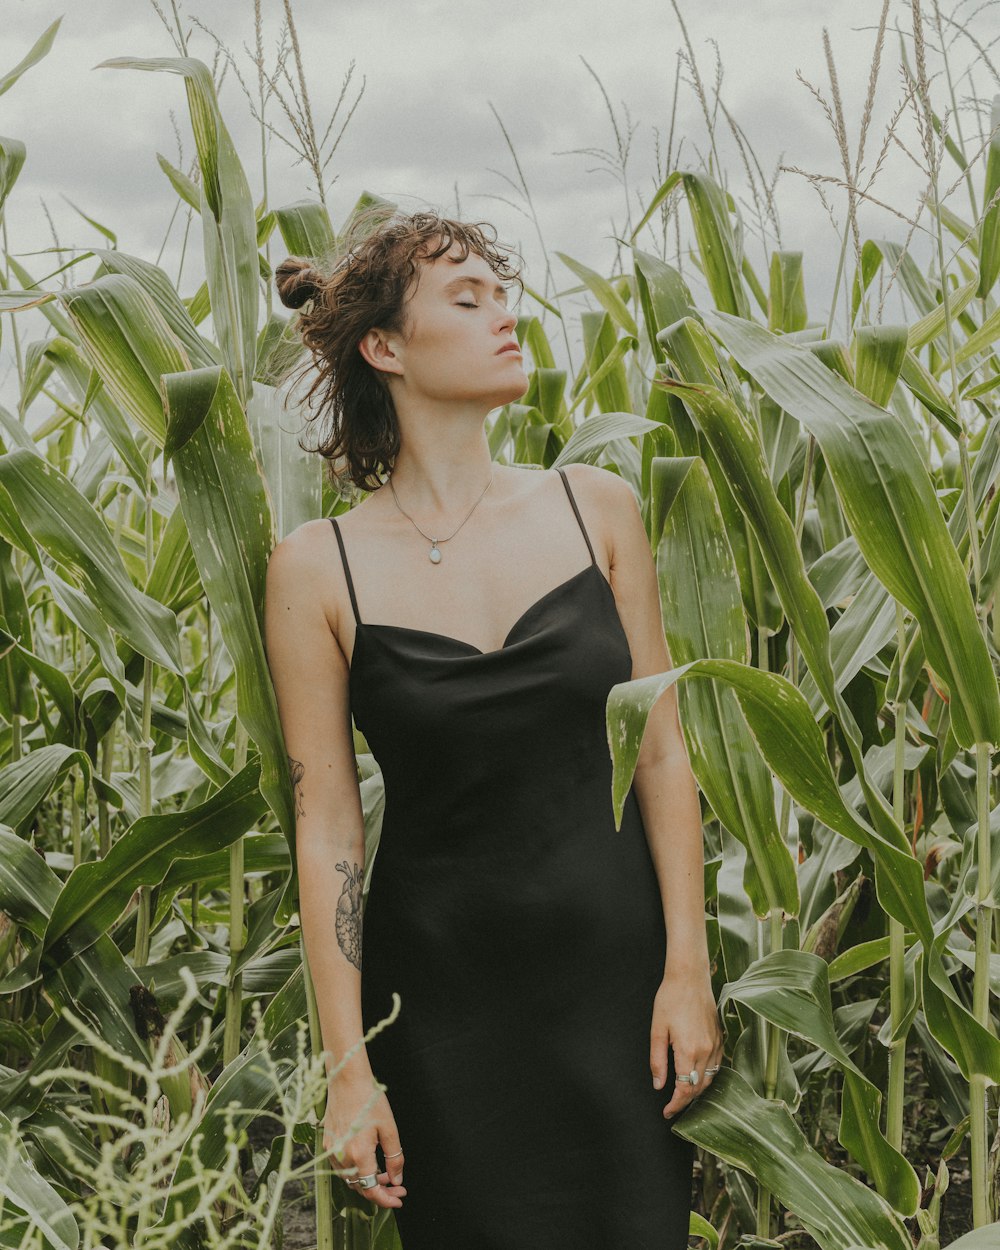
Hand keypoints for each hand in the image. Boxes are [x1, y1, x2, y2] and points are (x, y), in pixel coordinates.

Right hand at [324, 1070, 407, 1209]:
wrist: (347, 1080)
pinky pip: (341, 1166)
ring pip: (350, 1178)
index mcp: (358, 1156)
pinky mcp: (326, 1143)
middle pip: (360, 1186)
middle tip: (397, 1187)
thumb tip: (397, 1179)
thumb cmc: (370, 1100)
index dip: (386, 1199)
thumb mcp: (389, 1129)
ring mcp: (331, 1151)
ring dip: (367, 1180)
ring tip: (386, 1174)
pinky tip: (369, 1162)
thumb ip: (394, 1158)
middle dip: (380, 1190)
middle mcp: (341, 1157)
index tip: (399, 1199)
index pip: (371, 1190)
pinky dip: (356, 1169)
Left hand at [650, 963, 723, 1119]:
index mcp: (689, 1051)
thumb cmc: (670, 999)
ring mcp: (716, 1044)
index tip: (666, 1112)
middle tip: (672, 1106)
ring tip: (683, 1094)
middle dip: (685, 1100)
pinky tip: (697, 1075)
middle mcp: (706, 1051)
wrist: (689, 977)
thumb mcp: (657, 1029)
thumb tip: (658, 1085)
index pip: (685, 1089)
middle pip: (698, 1087)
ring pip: (710, 1078)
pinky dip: (708, 1075)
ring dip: (697, 1090)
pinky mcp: (720, 1037)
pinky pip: (717, 1065)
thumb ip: (657, 1060)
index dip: (676, 1104)